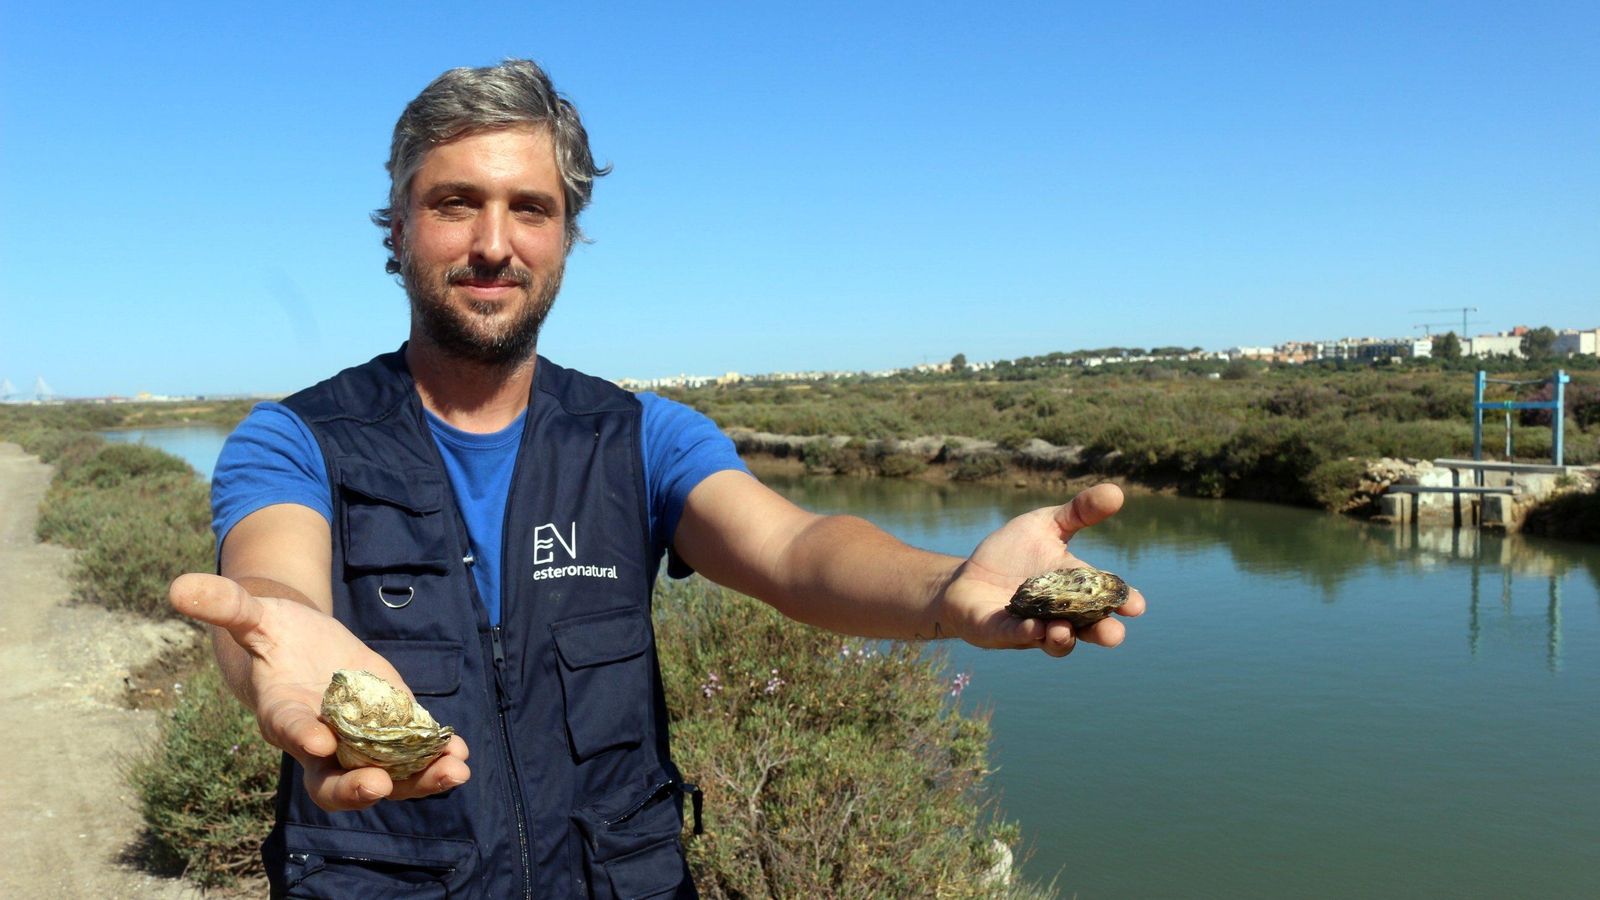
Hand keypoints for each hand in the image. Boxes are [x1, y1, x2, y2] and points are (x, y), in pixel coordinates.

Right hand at [168, 573, 470, 810]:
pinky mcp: (387, 737)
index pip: (285, 729)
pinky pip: (410, 759)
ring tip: (452, 770)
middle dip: (355, 785)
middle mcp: (316, 740)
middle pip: (331, 778)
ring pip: (381, 777)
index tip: (315, 741)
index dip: (297, 735)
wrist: (305, 650)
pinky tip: (459, 756)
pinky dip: (433, 761)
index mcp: (280, 712)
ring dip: (416, 779)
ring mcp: (355, 744)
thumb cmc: (274, 633)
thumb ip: (225, 604)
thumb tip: (178, 586)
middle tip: (379, 785)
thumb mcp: (254, 614)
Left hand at [938, 483, 1144, 656]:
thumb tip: (1117, 492)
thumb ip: (1079, 511)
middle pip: (1089, 630)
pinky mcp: (998, 631)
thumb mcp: (1045, 525)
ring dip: (1063, 638)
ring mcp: (1031, 627)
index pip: (1107, 599)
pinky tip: (1032, 627)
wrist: (966, 575)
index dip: (1124, 604)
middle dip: (1103, 633)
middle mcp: (1060, 614)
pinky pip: (1015, 637)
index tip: (1136, 605)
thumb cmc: (1011, 553)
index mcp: (1076, 589)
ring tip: (1064, 629)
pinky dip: (1025, 634)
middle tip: (1113, 634)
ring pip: (1055, 642)